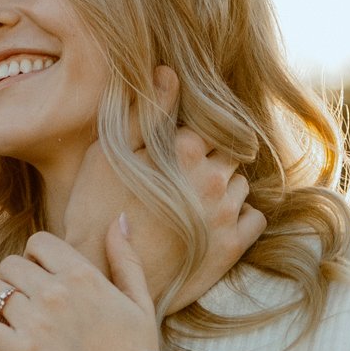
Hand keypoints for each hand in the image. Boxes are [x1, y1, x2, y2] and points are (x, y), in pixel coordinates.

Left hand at [0, 222, 157, 350]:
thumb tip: (118, 219)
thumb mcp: (140, 302)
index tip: (40, 275)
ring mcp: (35, 322)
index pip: (38, 241)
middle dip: (13, 279)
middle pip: (9, 263)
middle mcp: (56, 292)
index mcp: (84, 275)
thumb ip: (126, 258)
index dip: (35, 256)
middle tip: (21, 301)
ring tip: (3, 317)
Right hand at [61, 66, 263, 315]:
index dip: (185, 140)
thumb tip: (169, 72)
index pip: (204, 127)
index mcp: (182, 150)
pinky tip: (213, 221)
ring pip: (241, 183)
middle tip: (180, 179)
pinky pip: (254, 217)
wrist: (102, 278)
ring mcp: (225, 214)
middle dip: (209, 160)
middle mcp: (211, 178)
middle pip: (227, 152)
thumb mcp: (107, 154)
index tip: (169, 156)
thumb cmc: (95, 211)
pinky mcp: (232, 246)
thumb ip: (144, 112)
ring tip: (193, 202)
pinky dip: (240, 215)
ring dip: (224, 186)